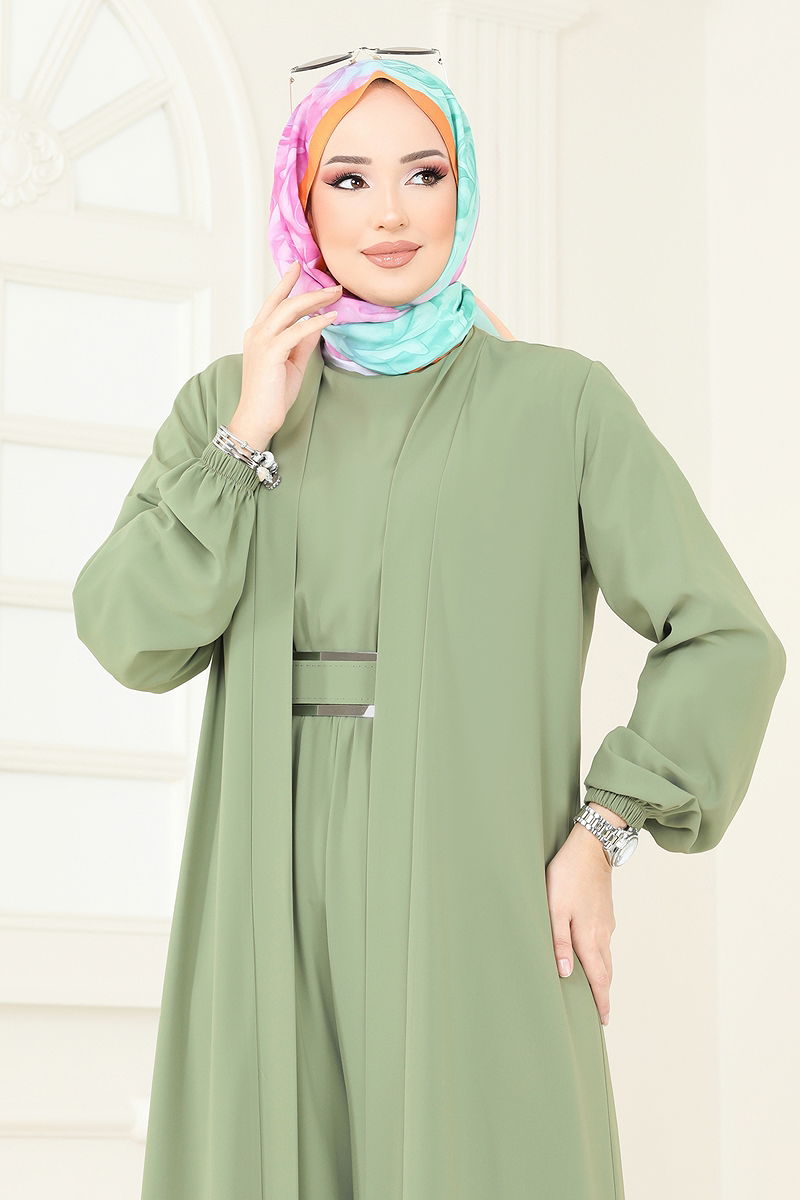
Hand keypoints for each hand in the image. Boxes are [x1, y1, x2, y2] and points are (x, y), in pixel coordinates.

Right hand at [229, 261, 341, 448]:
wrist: (258, 418)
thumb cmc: (273, 394)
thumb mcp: (293, 362)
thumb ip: (302, 342)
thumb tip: (318, 324)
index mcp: (258, 333)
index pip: (273, 302)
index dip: (286, 283)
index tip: (299, 267)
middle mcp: (257, 333)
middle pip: (284, 301)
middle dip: (309, 290)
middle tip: (333, 285)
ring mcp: (262, 341)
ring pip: (290, 310)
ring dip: (315, 301)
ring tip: (335, 296)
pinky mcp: (271, 353)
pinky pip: (296, 331)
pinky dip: (315, 323)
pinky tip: (330, 318)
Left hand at [545, 815, 619, 1026]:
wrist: (592, 847)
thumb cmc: (568, 875)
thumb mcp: (554, 908)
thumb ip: (558, 941)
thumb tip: (564, 974)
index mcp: (589, 937)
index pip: (598, 978)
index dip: (600, 1001)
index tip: (603, 1020)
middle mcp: (602, 934)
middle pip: (606, 971)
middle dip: (603, 993)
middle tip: (601, 1013)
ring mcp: (606, 923)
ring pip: (607, 957)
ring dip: (603, 976)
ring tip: (598, 990)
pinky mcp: (605, 913)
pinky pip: (605, 943)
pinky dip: (602, 958)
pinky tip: (594, 957)